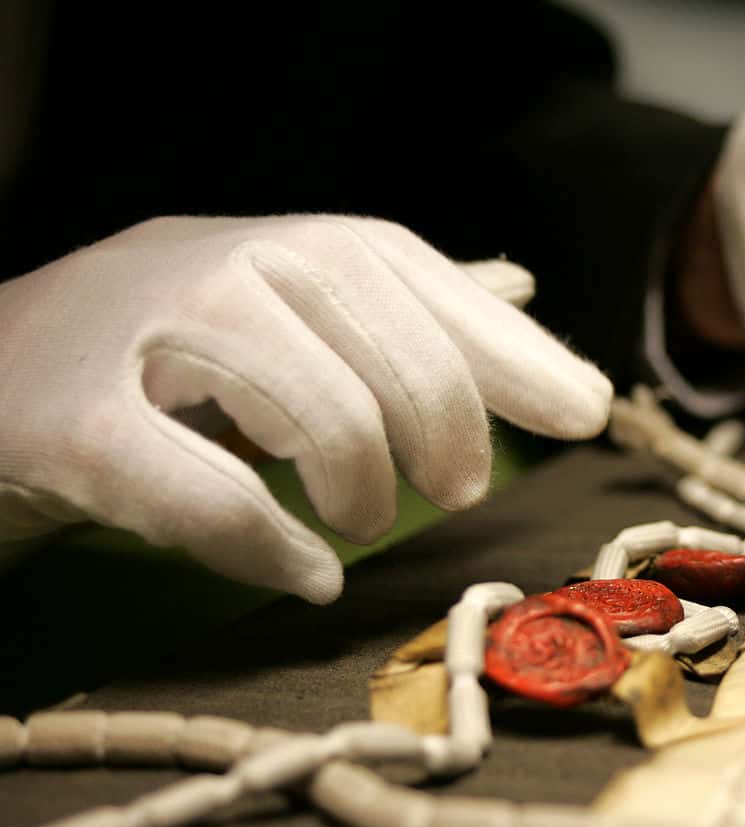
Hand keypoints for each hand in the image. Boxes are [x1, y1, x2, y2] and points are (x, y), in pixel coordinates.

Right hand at [0, 216, 611, 602]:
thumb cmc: (159, 350)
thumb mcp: (284, 306)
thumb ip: (398, 305)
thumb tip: (519, 289)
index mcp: (285, 245)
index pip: (425, 283)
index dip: (515, 351)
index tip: (585, 412)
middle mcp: (224, 266)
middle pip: (390, 346)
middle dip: (447, 428)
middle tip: (458, 490)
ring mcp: (142, 335)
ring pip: (313, 411)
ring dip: (362, 487)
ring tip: (361, 523)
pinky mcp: (71, 424)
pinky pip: (197, 491)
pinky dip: (268, 544)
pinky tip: (307, 575)